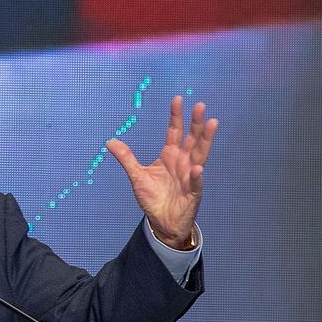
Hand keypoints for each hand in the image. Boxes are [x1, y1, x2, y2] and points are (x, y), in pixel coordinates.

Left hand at [105, 96, 216, 249]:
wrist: (161, 222)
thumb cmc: (153, 198)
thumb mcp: (136, 176)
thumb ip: (126, 158)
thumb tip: (110, 141)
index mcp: (170, 155)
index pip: (175, 131)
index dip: (176, 116)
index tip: (178, 99)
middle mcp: (183, 162)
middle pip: (192, 139)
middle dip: (196, 123)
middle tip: (200, 105)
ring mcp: (190, 176)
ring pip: (200, 155)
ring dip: (205, 140)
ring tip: (211, 124)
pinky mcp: (193, 193)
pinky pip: (196, 183)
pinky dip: (197, 176)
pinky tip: (197, 168)